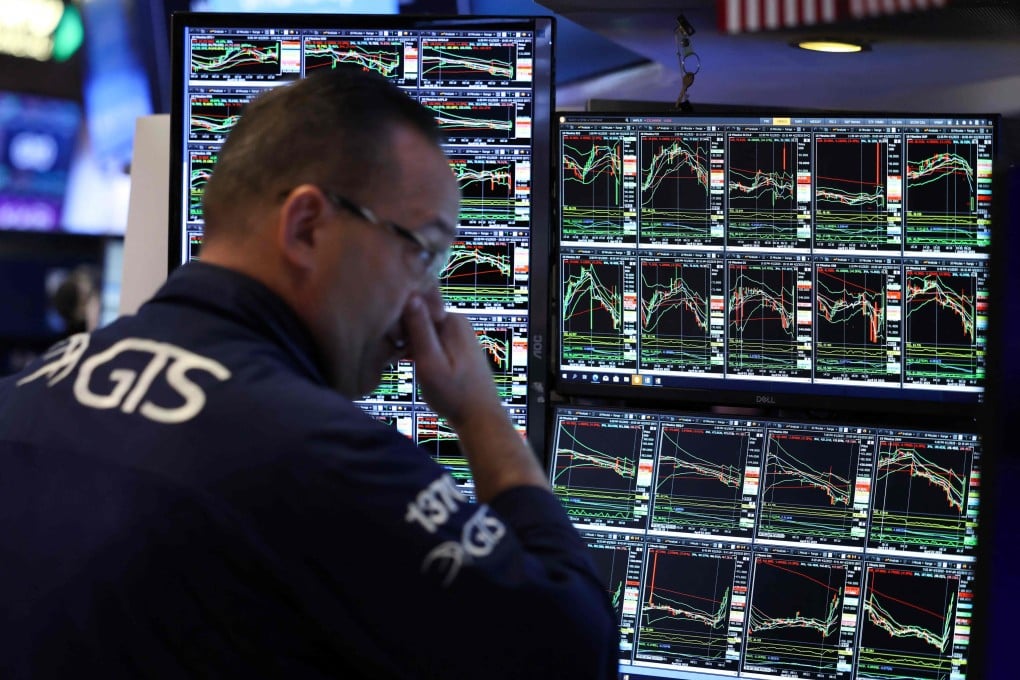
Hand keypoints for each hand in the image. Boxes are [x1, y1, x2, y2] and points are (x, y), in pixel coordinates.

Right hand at [402, 286, 547, 498]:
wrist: (479, 417)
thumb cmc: (454, 394)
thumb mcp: (431, 362)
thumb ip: (420, 330)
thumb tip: (410, 295)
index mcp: (452, 320)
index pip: (416, 302)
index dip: (398, 317)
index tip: (391, 340)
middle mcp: (457, 322)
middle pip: (418, 314)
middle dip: (402, 329)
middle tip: (393, 353)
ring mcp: (457, 334)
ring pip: (422, 328)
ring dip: (408, 341)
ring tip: (399, 359)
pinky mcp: (455, 347)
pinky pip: (430, 339)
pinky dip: (417, 348)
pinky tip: (407, 362)